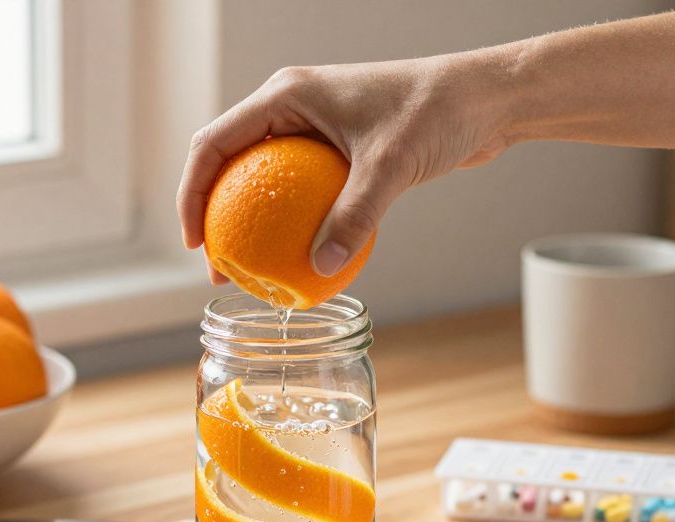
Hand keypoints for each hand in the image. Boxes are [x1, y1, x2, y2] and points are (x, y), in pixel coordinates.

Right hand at [176, 50, 517, 282]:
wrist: (482, 99)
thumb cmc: (434, 112)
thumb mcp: (388, 167)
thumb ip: (353, 216)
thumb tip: (319, 269)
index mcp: (286, 94)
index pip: (214, 144)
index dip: (193, 195)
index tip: (197, 245)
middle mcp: (291, 108)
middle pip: (228, 164)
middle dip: (214, 217)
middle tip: (220, 271)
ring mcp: (312, 128)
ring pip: (262, 182)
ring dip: (250, 226)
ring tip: (250, 274)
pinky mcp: (336, 150)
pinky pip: (299, 194)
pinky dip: (291, 226)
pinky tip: (298, 263)